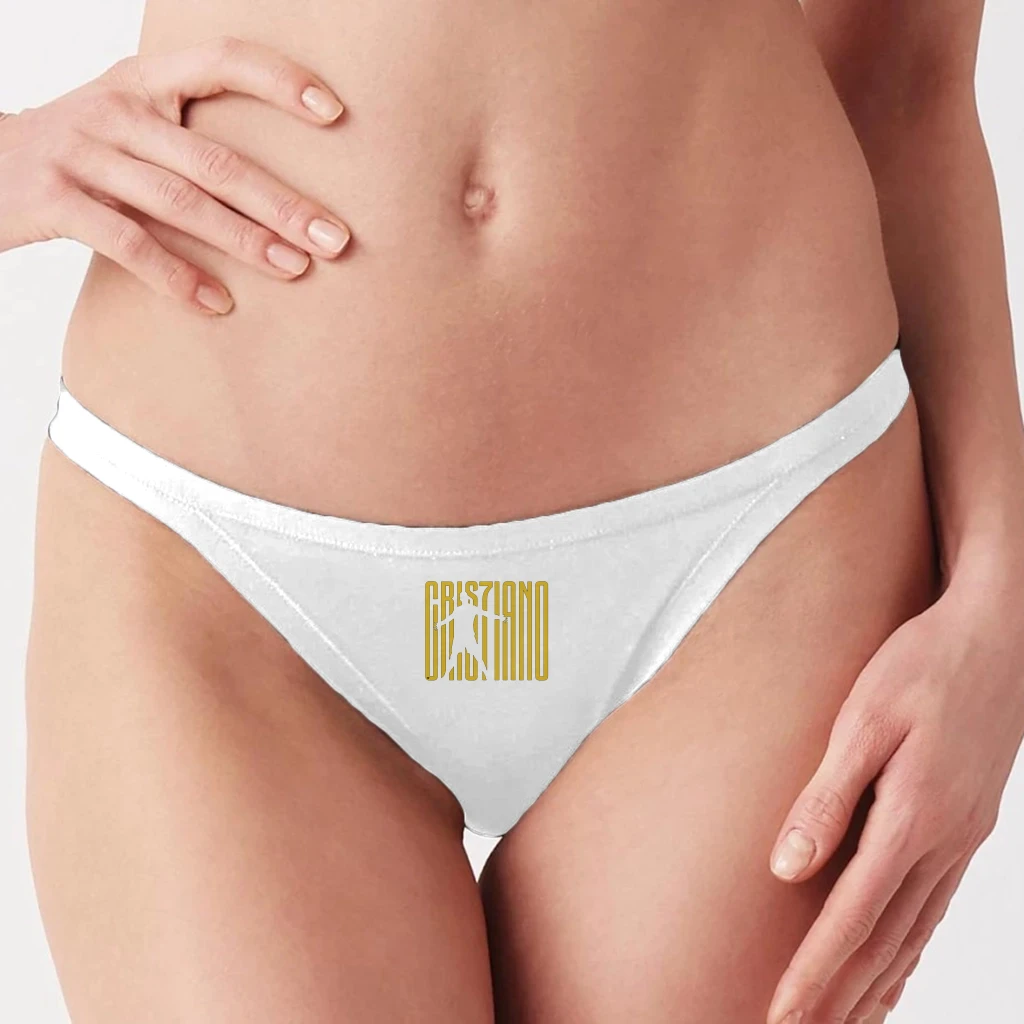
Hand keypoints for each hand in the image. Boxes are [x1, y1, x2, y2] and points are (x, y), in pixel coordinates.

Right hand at [0, 36, 350, 314]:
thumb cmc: (81, 153)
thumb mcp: (132, 124)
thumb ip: (192, 140)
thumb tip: (283, 190)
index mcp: (144, 80)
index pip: (221, 61)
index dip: (279, 81)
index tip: (334, 112)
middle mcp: (117, 108)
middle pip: (215, 159)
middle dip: (282, 202)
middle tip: (335, 238)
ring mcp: (84, 152)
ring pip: (180, 201)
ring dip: (244, 241)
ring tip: (295, 269)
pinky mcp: (56, 199)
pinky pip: (129, 242)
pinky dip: (177, 277)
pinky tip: (218, 303)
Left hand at [765, 558, 1023, 1022]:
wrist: (997, 636)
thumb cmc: (922, 667)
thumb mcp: (863, 721)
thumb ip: (826, 799)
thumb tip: (787, 871)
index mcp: (912, 817)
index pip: (852, 917)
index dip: (815, 972)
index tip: (780, 1015)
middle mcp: (944, 842)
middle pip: (885, 942)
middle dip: (840, 996)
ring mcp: (962, 839)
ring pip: (913, 933)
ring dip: (875, 984)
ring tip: (841, 1023)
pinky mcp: (967, 827)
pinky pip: (934, 908)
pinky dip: (909, 950)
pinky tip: (894, 968)